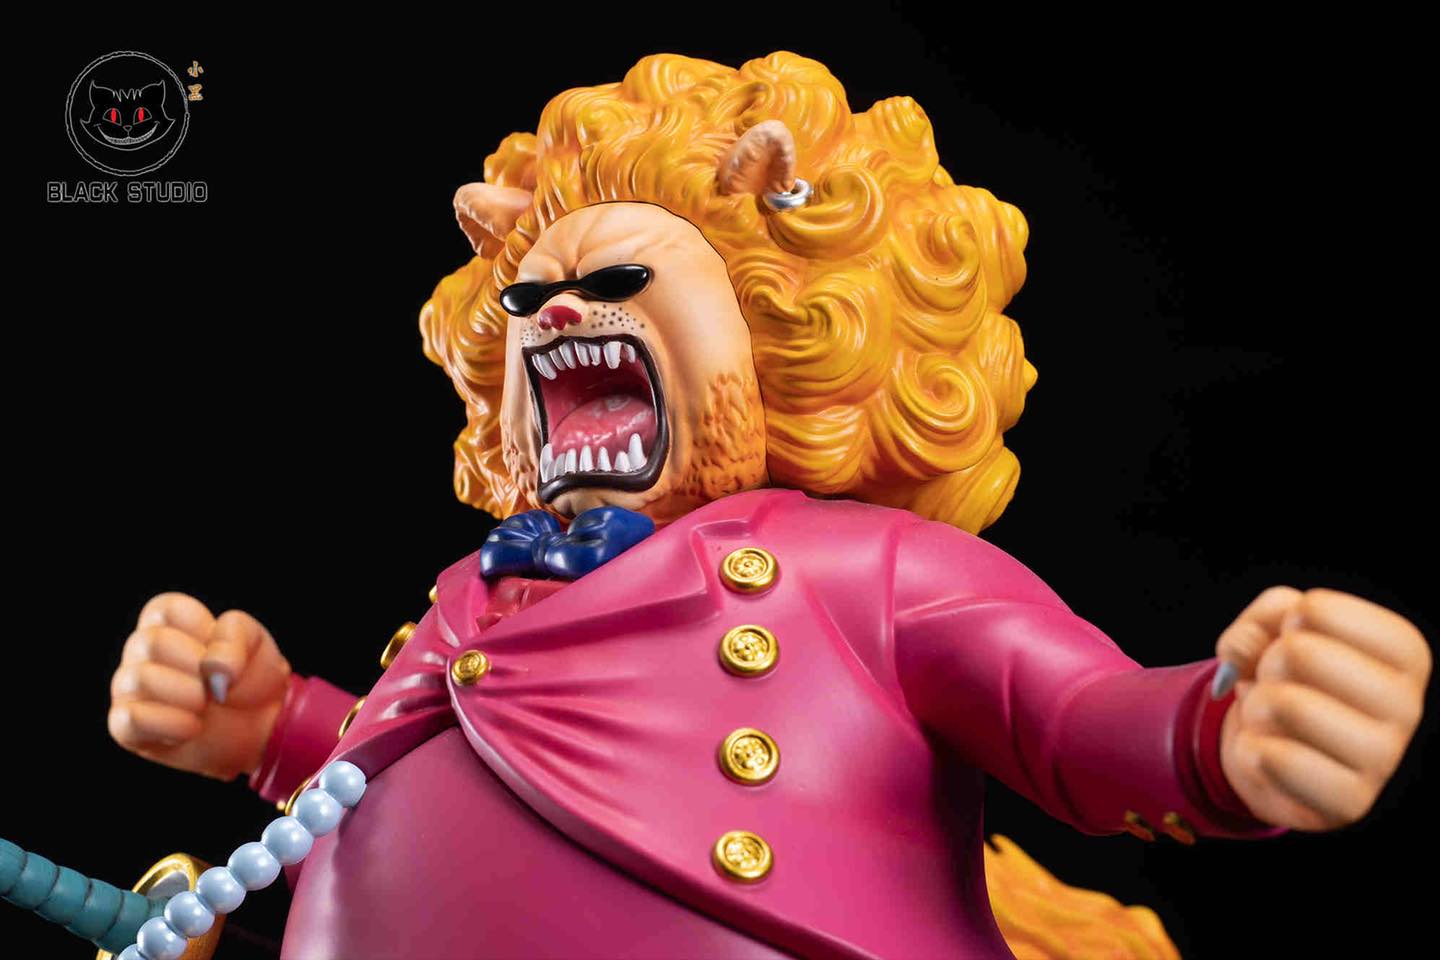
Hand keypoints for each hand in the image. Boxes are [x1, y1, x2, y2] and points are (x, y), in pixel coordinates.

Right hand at [108, 592, 292, 780]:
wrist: (258, 723)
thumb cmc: (248, 674)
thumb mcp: (254, 642)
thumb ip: (234, 637)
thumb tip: (210, 667)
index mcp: (165, 621)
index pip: (167, 610)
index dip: (205, 634)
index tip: (223, 652)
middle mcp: (139, 650)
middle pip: (153, 643)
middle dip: (198, 667)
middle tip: (217, 684)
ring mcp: (128, 687)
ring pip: (140, 678)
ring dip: (188, 696)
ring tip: (205, 706)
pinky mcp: (126, 726)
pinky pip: (130, 719)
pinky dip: (171, 724)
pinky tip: (193, 727)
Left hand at [1215, 586, 1429, 830]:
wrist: (1278, 752)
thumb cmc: (1288, 677)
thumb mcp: (1275, 627)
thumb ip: (1262, 615)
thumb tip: (1240, 651)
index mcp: (1406, 655)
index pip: (1316, 609)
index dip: (1284, 623)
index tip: (1296, 643)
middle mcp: (1408, 705)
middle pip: (1297, 652)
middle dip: (1267, 664)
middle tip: (1280, 684)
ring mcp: (1385, 759)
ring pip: (1282, 704)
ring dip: (1255, 706)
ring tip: (1274, 719)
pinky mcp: (1351, 802)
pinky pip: (1267, 757)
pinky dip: (1249, 749)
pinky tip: (1272, 755)